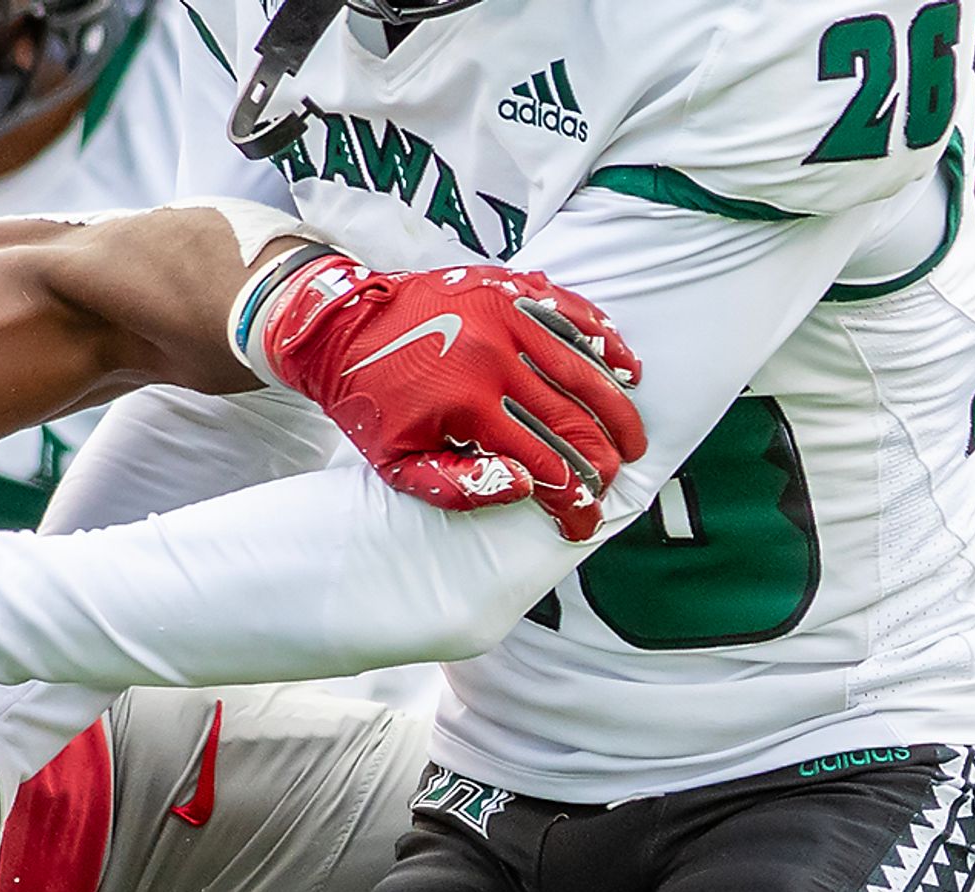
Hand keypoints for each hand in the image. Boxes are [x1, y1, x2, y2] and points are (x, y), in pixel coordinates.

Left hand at [243, 250, 644, 539]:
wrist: (340, 327)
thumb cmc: (371, 401)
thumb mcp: (397, 463)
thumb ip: (458, 487)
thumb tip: (526, 488)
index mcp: (467, 404)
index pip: (542, 463)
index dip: (572, 501)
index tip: (585, 522)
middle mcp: (492, 355)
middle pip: (571, 418)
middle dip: (602, 460)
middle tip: (615, 483)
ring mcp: (504, 314)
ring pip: (581, 366)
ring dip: (615, 408)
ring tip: (634, 439)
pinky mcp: (508, 287)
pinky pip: (569, 312)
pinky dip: (603, 339)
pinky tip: (627, 367)